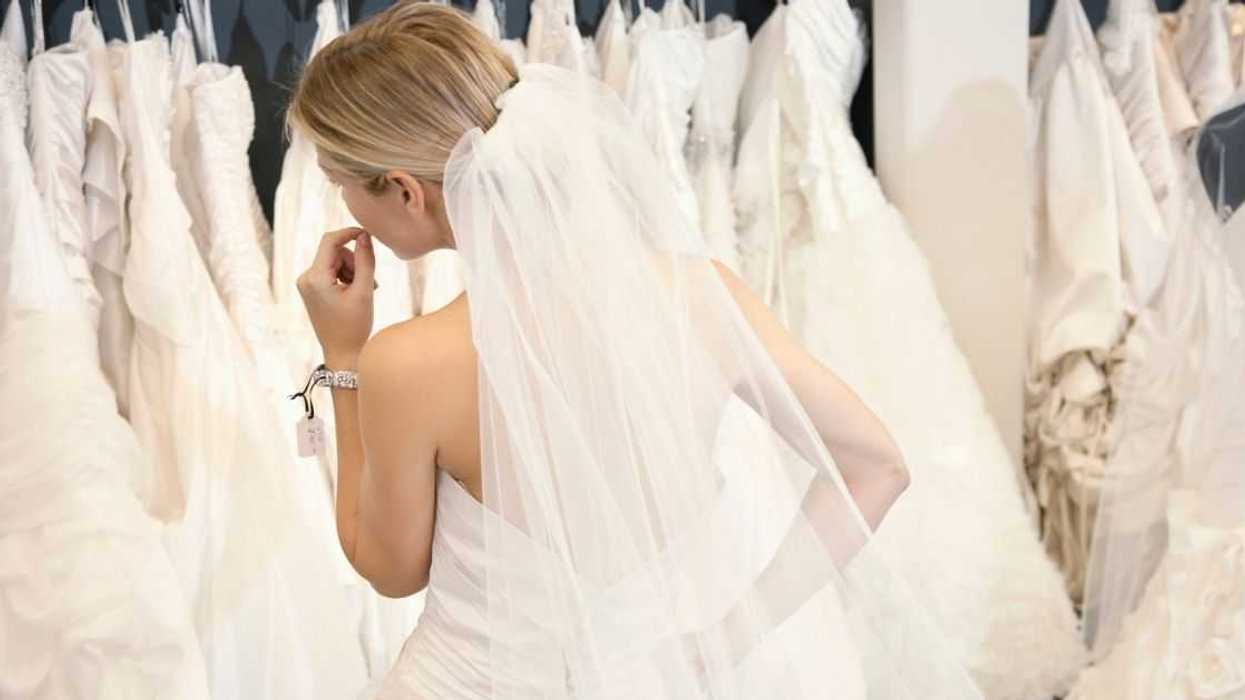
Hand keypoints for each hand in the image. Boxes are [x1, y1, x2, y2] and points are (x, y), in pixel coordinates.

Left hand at [297, 228, 375, 364]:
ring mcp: (306, 284)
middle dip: (354, 260)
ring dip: (352, 270)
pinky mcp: (311, 289)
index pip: (330, 241)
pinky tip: (354, 292)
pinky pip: (330, 271)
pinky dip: (345, 277)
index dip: (350, 233)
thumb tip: (365, 236)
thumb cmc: (354, 326)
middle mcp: (305, 278)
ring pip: (334, 261)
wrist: (343, 353)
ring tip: (364, 290)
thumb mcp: (364, 291)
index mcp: (315, 278)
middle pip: (334, 251)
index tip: (368, 235)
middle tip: (370, 280)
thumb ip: (365, 260)